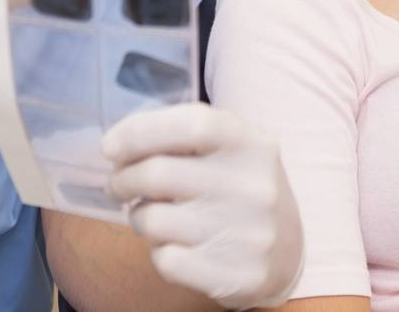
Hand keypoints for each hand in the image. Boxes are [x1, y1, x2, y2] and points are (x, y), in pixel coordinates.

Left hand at [104, 103, 304, 309]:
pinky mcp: (234, 274)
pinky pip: (165, 259)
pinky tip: (174, 244)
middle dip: (123, 178)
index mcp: (251, 143)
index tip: (111, 146)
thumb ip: (185, 135)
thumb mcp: (230, 149)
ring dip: (138, 217)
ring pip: (153, 221)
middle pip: (157, 173)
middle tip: (118, 183)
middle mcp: (253, 185)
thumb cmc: (240, 188)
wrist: (288, 251)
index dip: (140, 132)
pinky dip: (158, 251)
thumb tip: (120, 144)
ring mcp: (247, 233)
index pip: (190, 124)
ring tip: (150, 215)